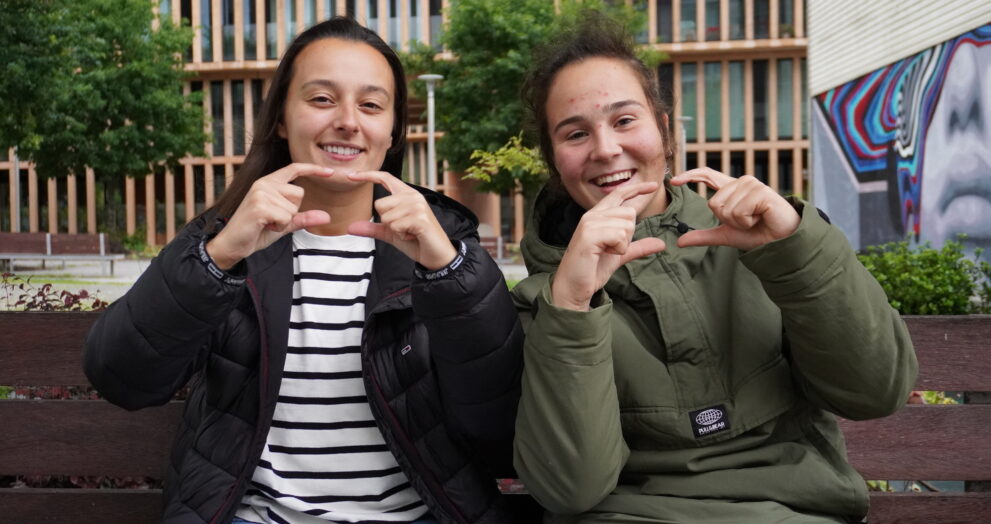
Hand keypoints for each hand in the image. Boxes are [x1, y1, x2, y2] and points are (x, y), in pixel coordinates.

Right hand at [206, 163, 333, 268]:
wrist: (232, 244)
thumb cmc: (256, 231)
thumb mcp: (284, 224)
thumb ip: (303, 218)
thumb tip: (327, 216)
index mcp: (268, 183)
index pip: (294, 169)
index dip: (312, 169)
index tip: (330, 172)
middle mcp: (264, 183)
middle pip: (299, 194)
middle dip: (291, 212)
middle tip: (272, 219)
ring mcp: (260, 193)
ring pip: (293, 208)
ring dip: (284, 222)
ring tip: (266, 223)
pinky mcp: (259, 206)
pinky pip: (286, 218)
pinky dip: (279, 227)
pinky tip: (264, 226)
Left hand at [345, 171, 456, 269]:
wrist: (436, 255)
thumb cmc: (415, 240)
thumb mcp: (390, 233)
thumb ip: (372, 228)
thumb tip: (350, 227)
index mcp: (406, 194)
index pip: (386, 178)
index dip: (368, 175)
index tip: (350, 175)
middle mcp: (413, 196)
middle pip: (380, 204)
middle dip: (386, 221)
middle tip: (404, 228)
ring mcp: (417, 206)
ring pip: (386, 217)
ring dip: (395, 230)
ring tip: (410, 232)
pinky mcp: (420, 218)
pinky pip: (395, 226)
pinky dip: (401, 235)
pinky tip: (414, 235)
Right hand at [552, 182, 665, 310]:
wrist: (574, 287)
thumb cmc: (592, 270)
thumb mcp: (619, 255)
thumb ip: (637, 247)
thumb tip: (662, 244)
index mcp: (597, 216)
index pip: (618, 194)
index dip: (637, 189)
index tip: (654, 186)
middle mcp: (592, 215)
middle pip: (630, 213)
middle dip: (629, 235)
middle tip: (611, 248)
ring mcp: (589, 223)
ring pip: (627, 224)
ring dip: (623, 244)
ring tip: (605, 252)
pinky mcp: (589, 234)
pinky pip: (620, 235)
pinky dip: (618, 248)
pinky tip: (603, 254)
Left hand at [670, 167, 799, 250]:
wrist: (781, 241)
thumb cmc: (757, 234)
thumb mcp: (726, 235)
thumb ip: (703, 236)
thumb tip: (679, 242)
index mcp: (732, 189)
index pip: (708, 176)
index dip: (691, 176)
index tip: (674, 181)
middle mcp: (741, 183)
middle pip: (713, 203)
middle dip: (727, 220)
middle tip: (748, 221)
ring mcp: (751, 185)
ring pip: (725, 208)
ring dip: (739, 222)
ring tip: (756, 220)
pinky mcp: (760, 191)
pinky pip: (739, 211)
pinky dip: (747, 222)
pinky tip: (761, 218)